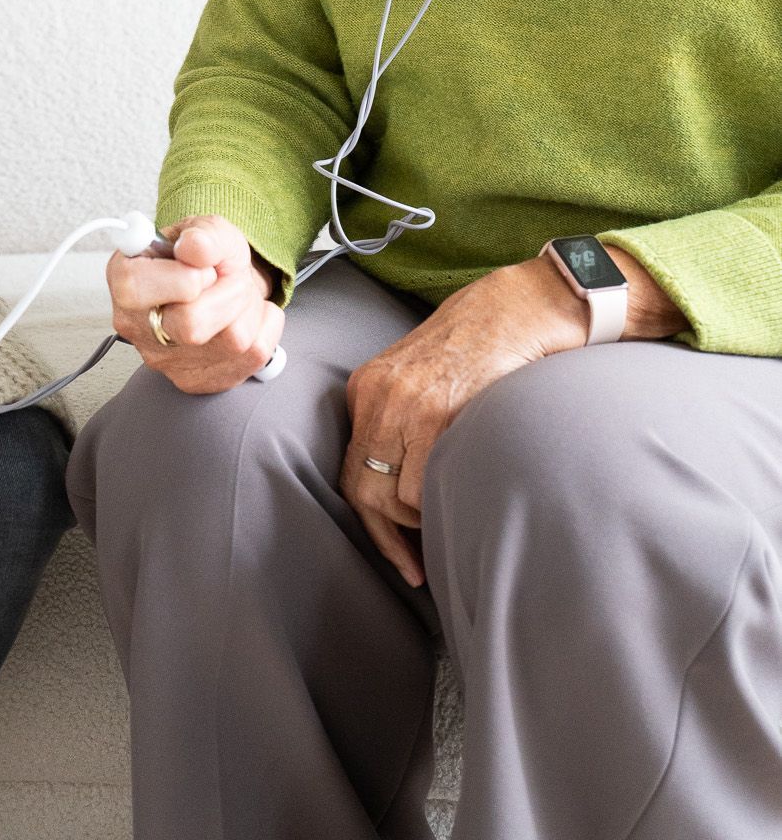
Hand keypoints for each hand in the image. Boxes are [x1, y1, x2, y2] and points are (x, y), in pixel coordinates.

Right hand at [105, 214, 283, 393]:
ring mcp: (165, 361)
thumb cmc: (206, 258)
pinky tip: (247, 314)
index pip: (137, 288)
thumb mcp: (207, 230)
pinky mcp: (198, 380)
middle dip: (229, 290)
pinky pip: (255, 354)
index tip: (202, 268)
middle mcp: (136, 327)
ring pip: (232, 340)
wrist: (224, 284)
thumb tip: (194, 247)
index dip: (184, 275)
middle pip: (191, 325)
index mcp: (125, 280)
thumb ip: (203, 234)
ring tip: (236, 294)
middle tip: (227, 277)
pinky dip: (266, 325)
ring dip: (249, 306)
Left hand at [341, 258, 588, 588]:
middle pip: (364, 489)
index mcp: (367, 388)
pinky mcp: (439, 411)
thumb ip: (402, 422)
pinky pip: (428, 481)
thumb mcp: (422, 378)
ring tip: (451, 515)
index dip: (371, 521)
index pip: (352, 471)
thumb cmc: (481, 345)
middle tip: (415, 566)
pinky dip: (443, 501)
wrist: (520, 306)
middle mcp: (378, 396)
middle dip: (389, 536)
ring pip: (398, 495)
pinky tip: (463, 499)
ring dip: (425, 517)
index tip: (397, 553)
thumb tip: (401, 490)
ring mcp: (406, 404)